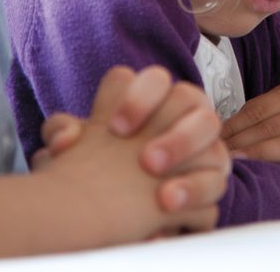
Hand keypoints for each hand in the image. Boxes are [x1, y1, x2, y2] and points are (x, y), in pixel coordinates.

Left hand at [37, 67, 229, 229]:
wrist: (123, 201)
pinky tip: (168, 202)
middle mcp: (183, 110)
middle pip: (187, 94)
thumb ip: (65, 134)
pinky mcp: (212, 174)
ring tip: (157, 180)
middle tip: (144, 159)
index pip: (154, 79)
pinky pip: (216, 175)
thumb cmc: (105, 163)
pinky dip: (194, 188)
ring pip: (210, 125)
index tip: (114, 128)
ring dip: (184, 148)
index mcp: (153, 95)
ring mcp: (203, 139)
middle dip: (165, 123)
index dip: (137, 98)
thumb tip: (63, 140)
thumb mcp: (81, 147)